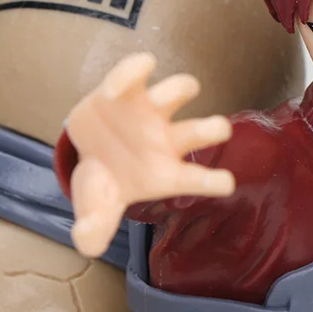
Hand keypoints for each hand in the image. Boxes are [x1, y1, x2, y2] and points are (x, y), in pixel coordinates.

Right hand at [66, 52, 234, 257]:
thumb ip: (94, 226)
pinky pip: (137, 70)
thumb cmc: (104, 183)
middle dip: (213, 128)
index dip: (214, 182)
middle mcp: (168, 139)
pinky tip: (116, 90)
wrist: (87, 150)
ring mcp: (151, 109)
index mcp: (166, 174)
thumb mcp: (96, 208)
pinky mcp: (128, 87)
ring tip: (156, 101)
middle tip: (216, 130)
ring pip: (182, 89)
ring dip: (176, 91)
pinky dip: (131, 72)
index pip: (198, 180)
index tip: (226, 183)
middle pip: (205, 130)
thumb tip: (86, 241)